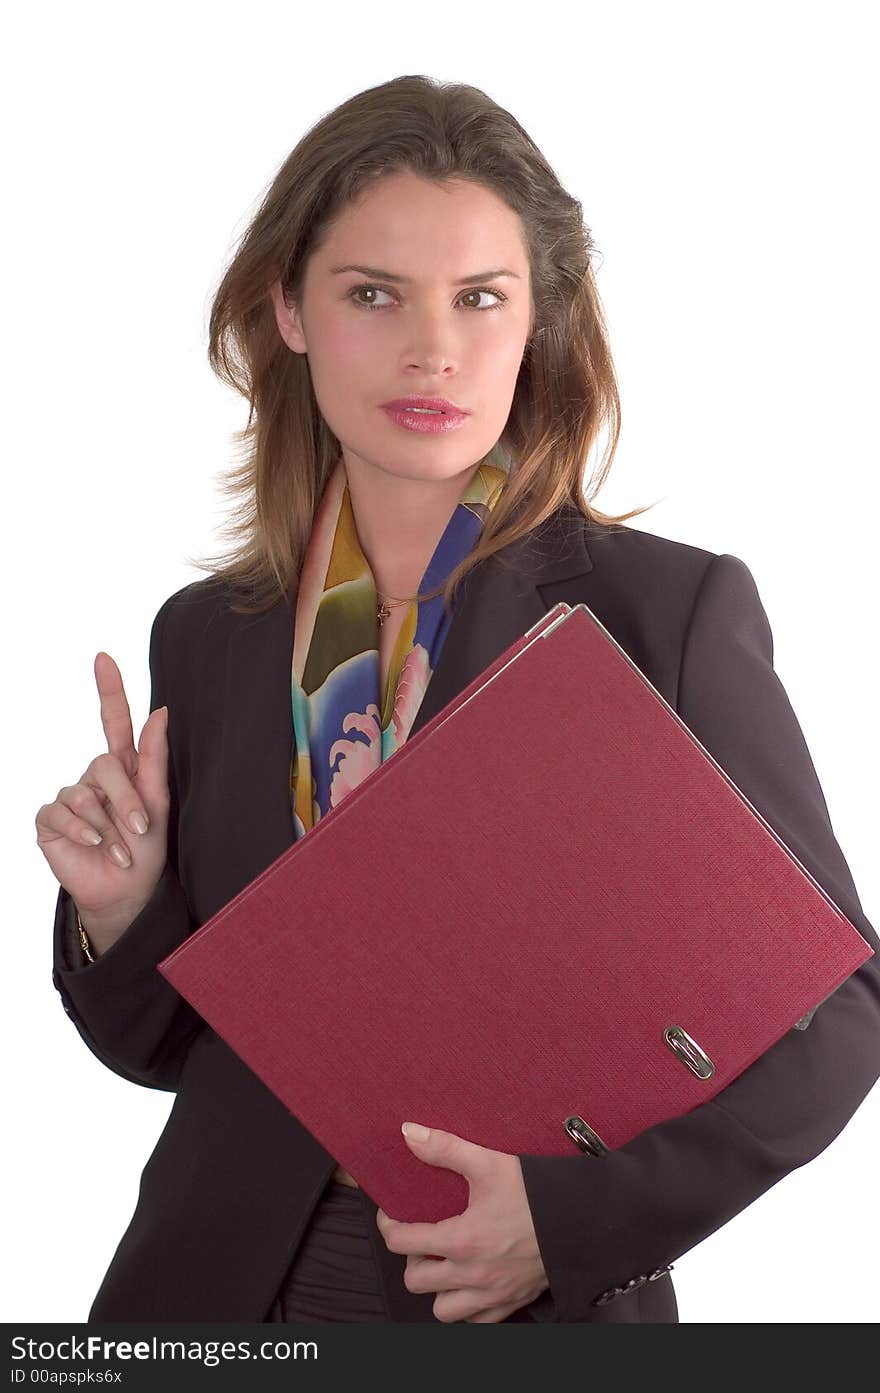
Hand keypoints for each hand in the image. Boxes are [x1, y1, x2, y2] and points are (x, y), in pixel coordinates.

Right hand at [36, 650, 169, 943]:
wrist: (126, 891)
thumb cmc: (146, 850)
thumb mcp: (158, 806)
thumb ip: (155, 760)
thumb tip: (160, 712)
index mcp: (124, 768)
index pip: (114, 721)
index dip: (110, 690)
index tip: (104, 658)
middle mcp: (95, 778)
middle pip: (104, 763)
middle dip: (126, 798)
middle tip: (141, 829)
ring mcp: (70, 797)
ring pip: (83, 792)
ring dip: (107, 825)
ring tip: (120, 849)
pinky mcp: (51, 820)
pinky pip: (60, 811)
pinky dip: (81, 829)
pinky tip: (94, 845)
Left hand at [375, 1123, 549, 1322]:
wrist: (581, 1220)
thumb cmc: (535, 1193)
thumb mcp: (489, 1163)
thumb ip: (445, 1147)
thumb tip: (408, 1133)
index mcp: (462, 1240)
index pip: (402, 1242)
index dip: (390, 1226)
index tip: (395, 1214)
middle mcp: (472, 1274)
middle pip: (415, 1280)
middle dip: (413, 1258)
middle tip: (424, 1237)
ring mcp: (491, 1294)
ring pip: (442, 1309)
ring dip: (437, 1288)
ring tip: (445, 1262)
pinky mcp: (510, 1303)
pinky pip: (475, 1321)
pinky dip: (466, 1305)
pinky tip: (469, 1280)